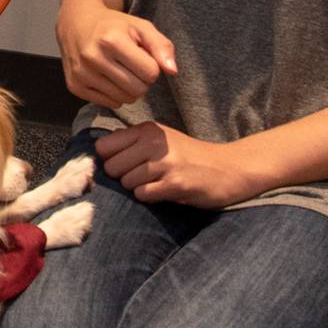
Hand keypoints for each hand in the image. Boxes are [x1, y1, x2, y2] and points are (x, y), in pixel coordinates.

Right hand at [60, 5, 176, 110]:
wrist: (76, 23)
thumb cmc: (114, 25)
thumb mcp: (141, 27)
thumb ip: (161, 46)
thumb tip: (172, 71)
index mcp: (111, 40)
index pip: (151, 73)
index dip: (151, 65)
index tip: (141, 56)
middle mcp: (93, 58)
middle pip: (139, 90)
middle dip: (142, 80)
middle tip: (132, 65)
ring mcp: (82, 74)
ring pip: (125, 99)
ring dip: (129, 89)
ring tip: (120, 70)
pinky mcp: (75, 86)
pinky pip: (110, 104)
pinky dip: (114, 94)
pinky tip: (107, 77)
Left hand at [91, 122, 266, 208]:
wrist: (228, 168)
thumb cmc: (189, 156)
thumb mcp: (160, 139)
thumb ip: (131, 142)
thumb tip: (99, 150)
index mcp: (147, 130)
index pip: (103, 147)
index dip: (109, 160)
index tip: (123, 166)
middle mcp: (154, 142)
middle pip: (111, 168)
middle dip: (123, 177)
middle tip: (144, 177)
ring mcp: (165, 163)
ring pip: (126, 183)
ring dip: (138, 188)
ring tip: (158, 183)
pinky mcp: (175, 183)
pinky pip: (143, 195)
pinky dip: (150, 198)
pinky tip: (165, 191)